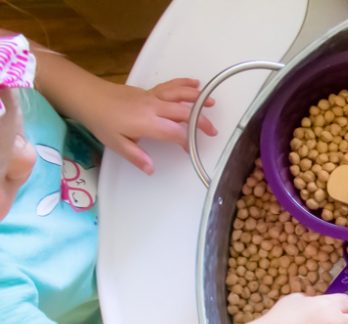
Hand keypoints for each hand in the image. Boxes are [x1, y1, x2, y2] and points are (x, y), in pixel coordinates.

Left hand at [86, 78, 216, 174]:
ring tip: (212, 103)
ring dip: (197, 98)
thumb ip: (136, 156)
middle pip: (183, 112)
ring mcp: (152, 96)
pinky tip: (195, 84)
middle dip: (201, 121)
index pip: (175, 132)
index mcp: (148, 122)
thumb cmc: (101, 121)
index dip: (186, 142)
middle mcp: (154, 107)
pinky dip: (184, 84)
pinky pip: (170, 86)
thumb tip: (151, 169)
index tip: (191, 150)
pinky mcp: (149, 91)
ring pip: (179, 94)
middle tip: (213, 131)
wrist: (88, 96)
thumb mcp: (116, 143)